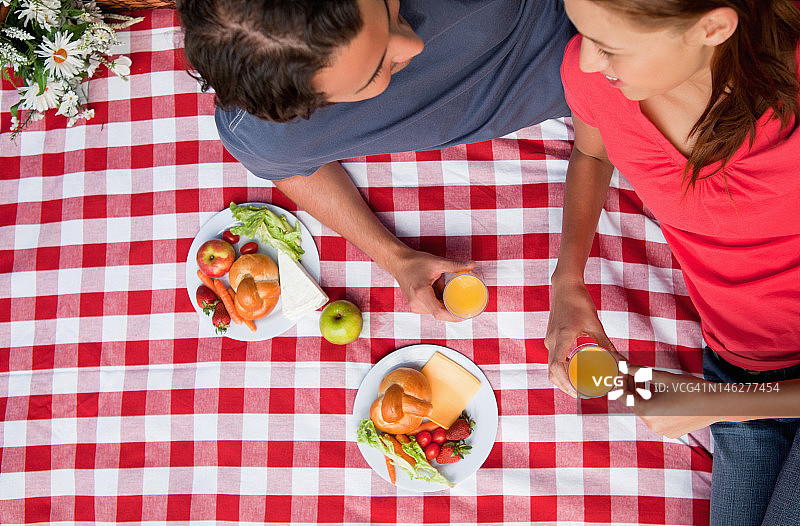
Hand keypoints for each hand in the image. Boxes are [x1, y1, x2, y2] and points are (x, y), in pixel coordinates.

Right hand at [387, 249, 473, 321]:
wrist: (398, 262)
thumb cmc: (414, 262)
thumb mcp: (437, 262)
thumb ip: (455, 265)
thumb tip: (472, 265)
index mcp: (421, 293)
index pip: (440, 313)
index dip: (454, 316)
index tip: (465, 314)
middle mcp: (417, 303)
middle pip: (440, 313)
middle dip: (452, 308)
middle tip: (465, 300)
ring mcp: (415, 306)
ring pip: (436, 311)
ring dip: (445, 304)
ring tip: (444, 288)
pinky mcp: (415, 305)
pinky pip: (431, 308)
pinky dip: (438, 302)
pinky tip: (439, 291)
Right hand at [545, 278, 616, 397]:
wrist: (565, 286)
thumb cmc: (579, 301)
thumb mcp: (595, 324)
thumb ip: (606, 344)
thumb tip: (621, 360)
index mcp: (562, 338)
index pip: (557, 367)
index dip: (566, 383)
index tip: (578, 392)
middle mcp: (552, 341)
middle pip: (552, 372)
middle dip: (565, 386)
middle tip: (582, 394)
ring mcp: (550, 340)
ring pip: (552, 367)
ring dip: (563, 379)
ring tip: (579, 385)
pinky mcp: (551, 338)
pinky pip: (554, 358)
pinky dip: (562, 368)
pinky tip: (575, 370)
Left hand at [621, 366, 715, 438]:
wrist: (717, 404)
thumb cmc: (690, 389)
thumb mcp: (663, 377)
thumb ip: (640, 372)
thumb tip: (625, 365)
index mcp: (646, 412)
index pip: (624, 395)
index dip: (621, 380)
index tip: (621, 369)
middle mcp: (651, 425)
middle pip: (635, 402)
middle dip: (632, 385)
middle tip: (631, 370)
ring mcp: (662, 430)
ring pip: (646, 409)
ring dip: (643, 394)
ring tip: (645, 377)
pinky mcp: (671, 431)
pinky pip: (657, 416)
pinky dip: (654, 404)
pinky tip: (658, 390)